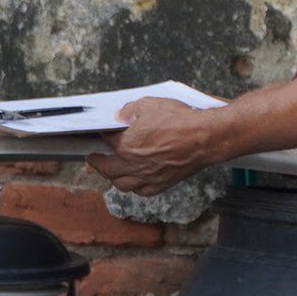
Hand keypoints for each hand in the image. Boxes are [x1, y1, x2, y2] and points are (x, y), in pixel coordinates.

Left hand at [87, 96, 219, 195]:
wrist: (205, 138)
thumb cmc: (180, 121)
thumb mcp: (150, 104)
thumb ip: (130, 110)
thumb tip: (120, 116)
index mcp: (126, 144)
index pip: (106, 140)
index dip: (102, 135)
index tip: (100, 132)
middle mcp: (133, 164)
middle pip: (106, 168)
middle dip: (96, 163)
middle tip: (92, 159)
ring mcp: (147, 176)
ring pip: (121, 184)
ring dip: (112, 178)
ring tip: (110, 173)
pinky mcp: (161, 183)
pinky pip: (141, 191)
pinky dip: (135, 187)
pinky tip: (135, 182)